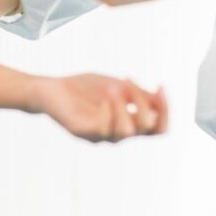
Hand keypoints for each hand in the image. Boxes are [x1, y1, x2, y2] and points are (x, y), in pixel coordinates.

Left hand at [31, 75, 167, 142]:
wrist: (49, 89)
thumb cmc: (83, 89)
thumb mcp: (116, 87)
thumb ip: (137, 95)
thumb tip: (161, 97)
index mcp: (126, 124)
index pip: (158, 129)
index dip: (166, 111)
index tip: (160, 85)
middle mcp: (116, 135)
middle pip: (149, 128)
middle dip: (145, 101)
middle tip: (127, 80)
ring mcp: (99, 136)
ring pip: (128, 130)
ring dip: (126, 104)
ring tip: (114, 87)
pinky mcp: (82, 132)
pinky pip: (105, 128)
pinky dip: (110, 110)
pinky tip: (105, 96)